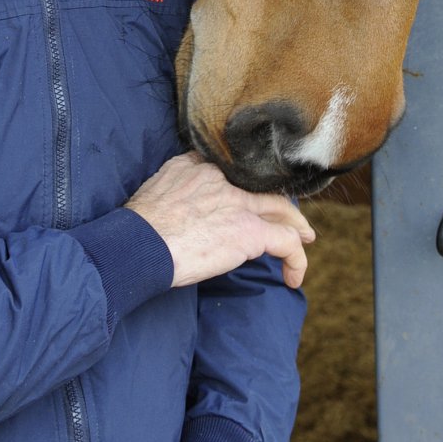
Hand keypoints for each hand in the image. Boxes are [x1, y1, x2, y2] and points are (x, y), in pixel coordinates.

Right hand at [126, 152, 313, 288]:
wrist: (138, 243)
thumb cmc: (137, 227)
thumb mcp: (156, 189)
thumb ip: (177, 187)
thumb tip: (184, 205)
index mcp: (198, 165)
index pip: (235, 169)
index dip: (249, 185)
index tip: (253, 198)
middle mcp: (222, 177)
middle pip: (262, 185)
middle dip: (279, 201)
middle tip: (290, 216)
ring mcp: (238, 203)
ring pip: (281, 208)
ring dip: (296, 226)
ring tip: (305, 239)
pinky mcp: (249, 232)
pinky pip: (286, 242)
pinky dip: (296, 259)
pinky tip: (293, 277)